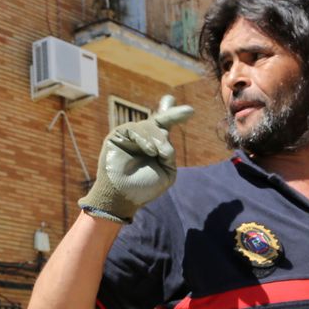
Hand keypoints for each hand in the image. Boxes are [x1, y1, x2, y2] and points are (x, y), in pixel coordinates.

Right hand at [78, 96, 193, 221]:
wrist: (124, 198)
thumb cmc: (145, 188)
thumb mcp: (167, 171)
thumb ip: (169, 151)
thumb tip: (166, 131)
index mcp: (156, 146)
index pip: (165, 124)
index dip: (175, 114)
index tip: (191, 111)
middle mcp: (143, 138)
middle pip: (159, 119)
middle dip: (171, 118)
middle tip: (170, 145)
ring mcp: (130, 137)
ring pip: (149, 125)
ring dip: (158, 138)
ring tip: (159, 154)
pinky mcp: (117, 136)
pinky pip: (133, 128)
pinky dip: (144, 137)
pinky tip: (150, 150)